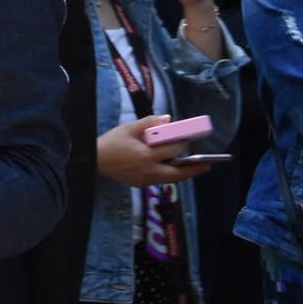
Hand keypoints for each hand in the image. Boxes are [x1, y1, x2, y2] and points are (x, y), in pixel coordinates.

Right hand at [95, 114, 212, 188]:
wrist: (94, 161)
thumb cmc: (111, 142)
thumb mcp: (129, 128)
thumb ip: (149, 123)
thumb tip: (169, 119)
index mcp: (147, 155)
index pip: (173, 149)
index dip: (183, 142)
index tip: (191, 137)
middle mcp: (149, 170)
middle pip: (178, 172)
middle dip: (194, 169)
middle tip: (208, 165)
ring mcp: (145, 180)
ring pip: (171, 180)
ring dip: (185, 175)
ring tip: (196, 169)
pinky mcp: (140, 184)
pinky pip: (161, 181)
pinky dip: (171, 176)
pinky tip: (175, 170)